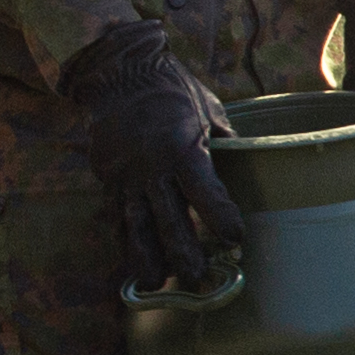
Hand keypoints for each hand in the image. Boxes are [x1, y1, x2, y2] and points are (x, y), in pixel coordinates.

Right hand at [66, 21, 245, 290]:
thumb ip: (224, 143)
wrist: (117, 71)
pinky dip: (125, 240)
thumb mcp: (208, 110)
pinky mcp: (107, 177)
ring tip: (157, 283)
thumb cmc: (172, 88)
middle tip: (197, 279)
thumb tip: (248, 166)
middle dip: (184, 252)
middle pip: (168, 218)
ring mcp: (124, 174)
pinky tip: (132, 262)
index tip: (236, 240)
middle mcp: (149, 166)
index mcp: (180, 146)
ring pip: (136, 224)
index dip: (220, 218)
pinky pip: (116, 215)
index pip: (204, 191)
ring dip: (148, 256)